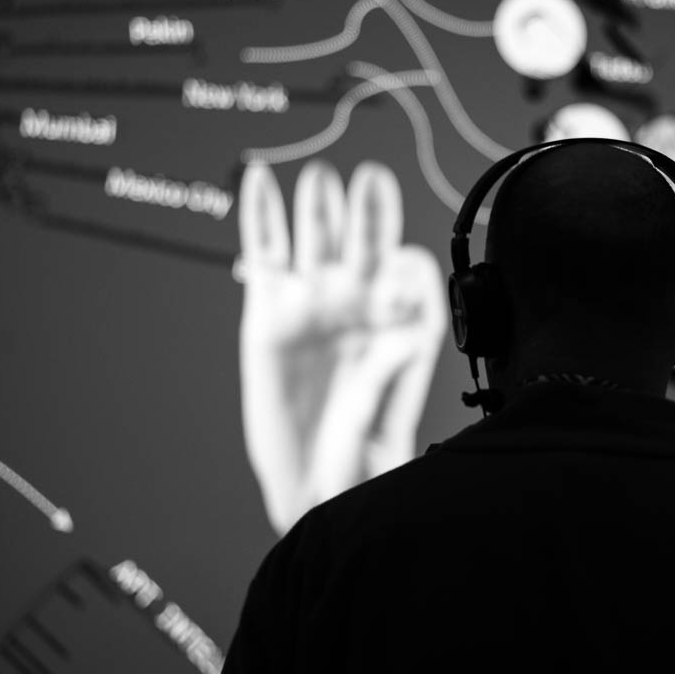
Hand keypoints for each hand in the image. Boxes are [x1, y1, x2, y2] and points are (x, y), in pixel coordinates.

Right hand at [236, 159, 448, 534]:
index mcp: (401, 328)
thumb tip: (409, 333)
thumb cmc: (359, 468)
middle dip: (372, 214)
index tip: (396, 280)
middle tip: (372, 183)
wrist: (312, 494)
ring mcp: (315, 305)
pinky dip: (262, 215)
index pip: (413, 277)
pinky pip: (265, 252)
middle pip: (369, 244)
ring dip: (322, 207)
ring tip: (322, 181)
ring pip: (319, 239)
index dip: (406, 271)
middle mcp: (360, 308)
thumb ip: (388, 378)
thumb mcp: (376, 429)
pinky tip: (262, 179)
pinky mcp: (269, 312)